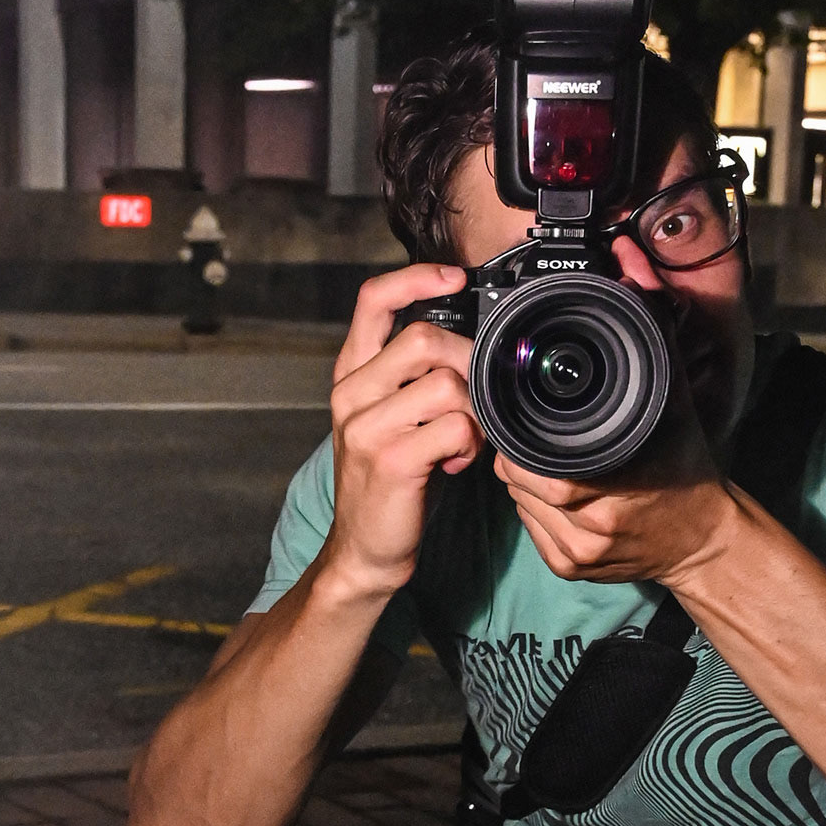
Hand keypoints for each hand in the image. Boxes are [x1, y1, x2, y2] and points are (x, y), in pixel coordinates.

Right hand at [322, 262, 484, 599]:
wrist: (364, 550)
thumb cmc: (388, 481)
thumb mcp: (388, 417)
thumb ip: (411, 375)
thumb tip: (469, 341)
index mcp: (351, 374)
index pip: (373, 299)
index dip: (416, 278)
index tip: (455, 276)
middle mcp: (352, 394)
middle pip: (425, 337)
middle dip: (468, 362)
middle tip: (474, 399)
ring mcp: (367, 427)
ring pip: (446, 382)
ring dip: (473, 410)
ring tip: (465, 439)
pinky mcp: (392, 459)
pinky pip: (455, 426)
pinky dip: (471, 444)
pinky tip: (458, 463)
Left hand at [493, 347, 734, 586]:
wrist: (703, 540)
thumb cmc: (686, 471)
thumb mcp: (674, 409)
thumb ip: (654, 354)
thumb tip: (638, 297)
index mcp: (615, 487)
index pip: (535, 463)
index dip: (519, 440)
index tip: (520, 418)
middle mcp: (594, 526)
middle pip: (518, 481)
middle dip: (517, 455)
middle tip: (532, 436)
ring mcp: (579, 553)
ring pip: (518, 504)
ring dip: (523, 480)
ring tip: (548, 462)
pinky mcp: (569, 570)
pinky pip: (528, 528)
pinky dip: (531, 506)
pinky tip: (555, 493)